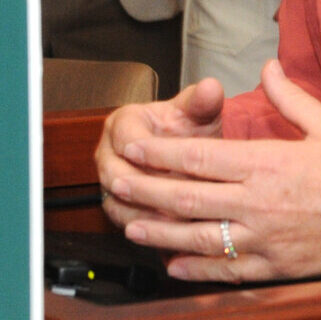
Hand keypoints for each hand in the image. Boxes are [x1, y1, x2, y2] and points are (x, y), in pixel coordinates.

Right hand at [96, 78, 226, 229]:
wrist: (189, 153)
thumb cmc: (190, 130)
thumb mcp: (199, 114)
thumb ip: (203, 101)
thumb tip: (211, 87)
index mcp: (122, 123)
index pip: (126, 141)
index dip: (150, 157)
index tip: (174, 168)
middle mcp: (109, 152)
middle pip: (117, 176)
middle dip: (147, 190)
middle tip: (176, 201)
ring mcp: (110, 181)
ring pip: (120, 204)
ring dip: (147, 214)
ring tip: (177, 221)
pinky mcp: (118, 206)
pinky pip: (127, 222)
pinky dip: (149, 229)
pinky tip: (173, 233)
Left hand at [104, 60, 320, 282]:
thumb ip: (289, 97)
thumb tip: (267, 68)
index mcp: (268, 163)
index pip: (200, 158)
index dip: (160, 154)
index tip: (134, 147)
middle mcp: (259, 203)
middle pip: (187, 198)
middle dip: (146, 190)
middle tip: (115, 183)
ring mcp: (265, 239)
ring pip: (199, 238)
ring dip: (160, 233)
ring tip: (132, 226)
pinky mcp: (276, 267)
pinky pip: (226, 269)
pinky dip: (196, 267)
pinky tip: (175, 264)